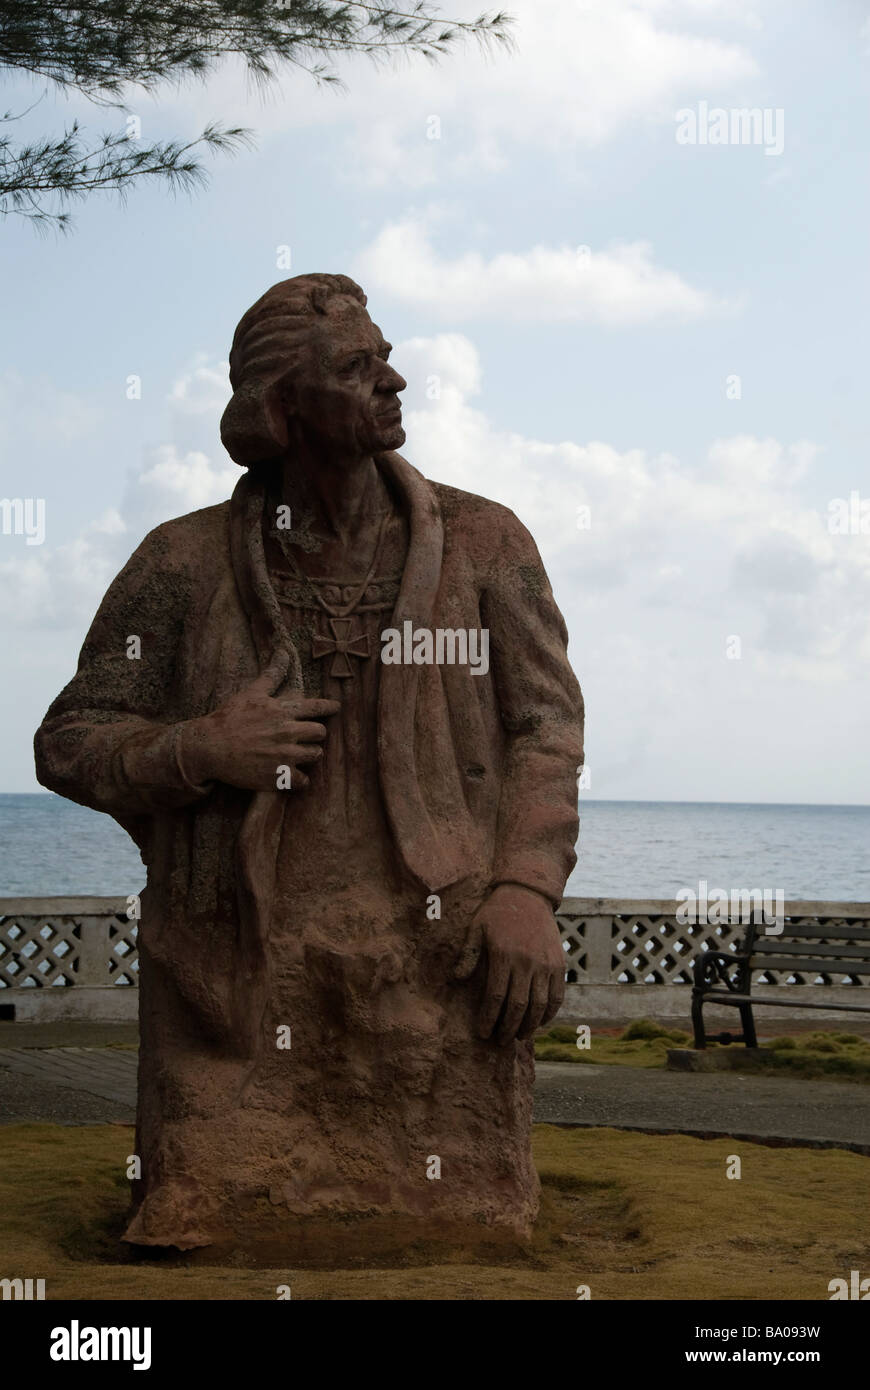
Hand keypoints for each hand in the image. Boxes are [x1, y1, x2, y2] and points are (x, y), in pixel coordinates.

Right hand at [180, 649, 339, 791]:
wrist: (209, 746)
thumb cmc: (230, 717)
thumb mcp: (251, 692)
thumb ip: (272, 675)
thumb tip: (283, 652)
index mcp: (283, 711)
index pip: (317, 708)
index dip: (329, 707)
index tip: (336, 708)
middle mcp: (288, 732)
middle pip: (320, 733)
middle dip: (315, 734)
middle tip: (306, 736)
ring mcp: (285, 755)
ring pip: (315, 755)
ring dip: (309, 754)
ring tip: (296, 754)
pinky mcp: (278, 776)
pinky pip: (303, 781)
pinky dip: (300, 779)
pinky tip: (291, 775)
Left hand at [454, 883, 565, 1044]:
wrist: (529, 894)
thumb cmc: (497, 912)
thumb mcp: (476, 928)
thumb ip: (467, 955)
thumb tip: (456, 980)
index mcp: (503, 954)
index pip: (496, 997)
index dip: (489, 1018)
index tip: (483, 1033)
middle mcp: (526, 962)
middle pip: (518, 1006)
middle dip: (508, 1028)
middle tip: (501, 1042)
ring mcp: (545, 964)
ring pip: (539, 1005)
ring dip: (529, 1026)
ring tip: (519, 1036)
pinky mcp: (559, 964)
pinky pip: (556, 996)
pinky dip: (549, 1013)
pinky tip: (539, 1022)